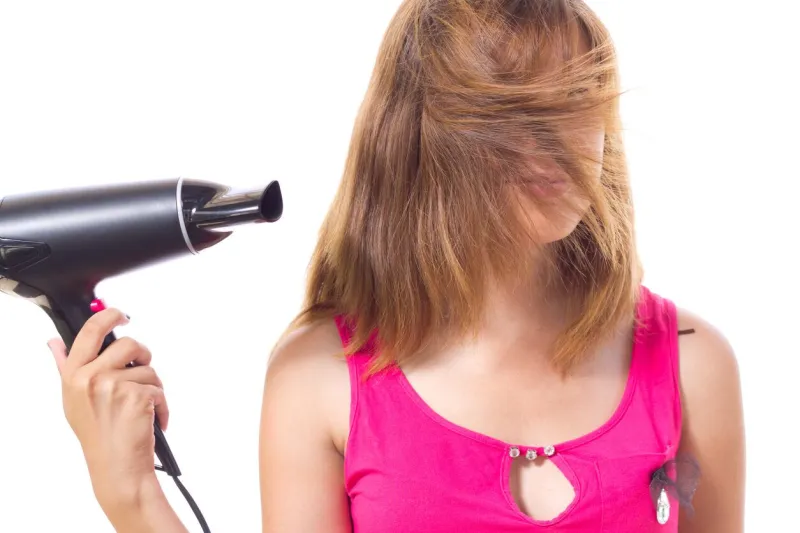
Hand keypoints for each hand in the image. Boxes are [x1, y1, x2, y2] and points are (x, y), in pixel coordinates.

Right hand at [48, 308, 168, 517]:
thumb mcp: (73, 400)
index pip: (90, 331)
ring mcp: (114, 386)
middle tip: (141, 373)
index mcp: (73, 375)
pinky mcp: (137, 396)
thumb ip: (65, 368)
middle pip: (129, 343)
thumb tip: (54, 343)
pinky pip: (160, 389)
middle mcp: (90, 378)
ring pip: (148, 368)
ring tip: (141, 408)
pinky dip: (162, 406)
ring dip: (153, 387)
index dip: (108, 316)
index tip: (120, 315)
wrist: (116, 468)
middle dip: (142, 355)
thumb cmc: (97, 434)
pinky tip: (152, 420)